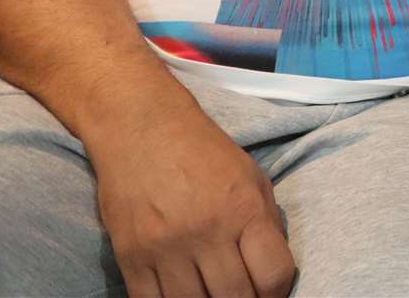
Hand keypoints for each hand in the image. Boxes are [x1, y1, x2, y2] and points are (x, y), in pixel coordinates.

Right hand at [88, 109, 294, 297]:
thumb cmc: (203, 152)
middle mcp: (206, 230)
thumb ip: (266, 224)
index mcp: (244, 209)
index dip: (278, 293)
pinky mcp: (130, 256)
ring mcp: (165, 247)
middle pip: (235, 297)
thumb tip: (275, 273)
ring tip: (214, 294)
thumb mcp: (251, 177)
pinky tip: (182, 294)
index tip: (271, 293)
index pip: (273, 275)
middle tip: (244, 296)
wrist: (142, 128)